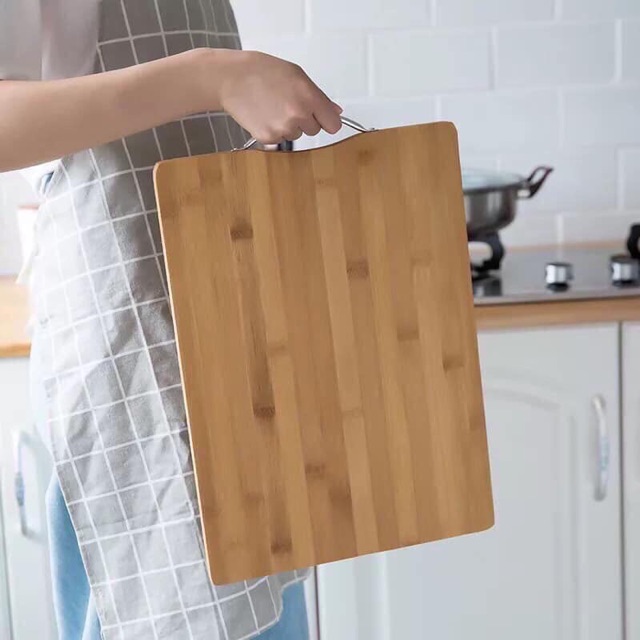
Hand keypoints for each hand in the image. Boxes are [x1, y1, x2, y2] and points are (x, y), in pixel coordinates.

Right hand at [200, 49, 342, 144]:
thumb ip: (319, 97)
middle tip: (286, 103)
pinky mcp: (268, 138)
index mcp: (309, 97)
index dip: (327, 120)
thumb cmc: (263, 72)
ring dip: (288, 125)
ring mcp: (282, 129)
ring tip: (272, 106)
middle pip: (314, 130)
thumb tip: (336, 112)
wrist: (231, 78)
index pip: (333, 125)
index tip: (321, 117)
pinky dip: (273, 130)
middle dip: (305, 120)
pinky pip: (280, 140)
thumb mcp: (297, 75)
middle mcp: (298, 115)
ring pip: (296, 135)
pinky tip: (263, 114)